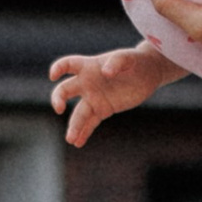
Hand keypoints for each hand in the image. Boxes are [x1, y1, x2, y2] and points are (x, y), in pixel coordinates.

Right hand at [48, 42, 175, 148]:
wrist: (148, 74)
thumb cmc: (136, 61)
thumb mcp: (128, 58)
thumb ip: (116, 62)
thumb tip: (105, 72)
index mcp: (89, 67)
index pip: (68, 65)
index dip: (58, 68)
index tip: (53, 76)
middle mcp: (87, 83)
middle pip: (65, 91)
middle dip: (58, 99)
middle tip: (58, 109)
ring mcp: (94, 98)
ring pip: (79, 113)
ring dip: (74, 126)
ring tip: (71, 139)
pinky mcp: (103, 110)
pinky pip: (91, 122)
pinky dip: (84, 132)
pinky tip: (78, 143)